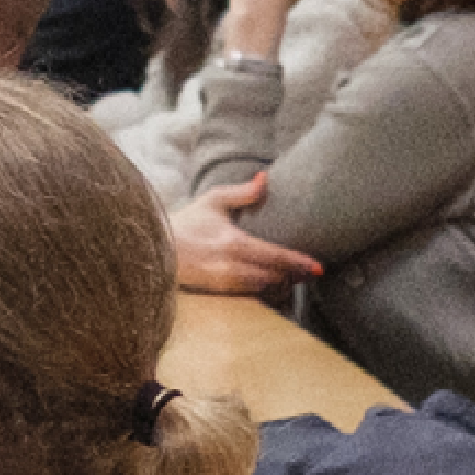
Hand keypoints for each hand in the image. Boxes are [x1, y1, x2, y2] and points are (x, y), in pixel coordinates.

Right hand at [164, 175, 325, 294]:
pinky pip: (250, 296)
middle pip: (274, 277)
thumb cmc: (186, 222)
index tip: (318, 267)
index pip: (274, 256)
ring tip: (294, 278)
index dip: (298, 263)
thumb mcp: (212, 201)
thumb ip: (242, 193)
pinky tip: (272, 285)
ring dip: (281, 286)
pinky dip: (265, 292)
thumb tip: (265, 178)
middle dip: (294, 276)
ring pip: (263, 290)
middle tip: (310, 272)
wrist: (156, 248)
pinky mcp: (217, 293)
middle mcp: (230, 267)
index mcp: (233, 243)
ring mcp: (223, 283)